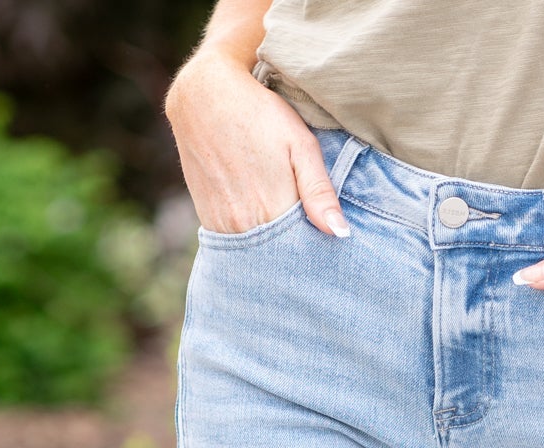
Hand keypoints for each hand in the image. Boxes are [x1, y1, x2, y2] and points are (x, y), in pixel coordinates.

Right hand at [165, 51, 349, 238]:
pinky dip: (250, 238)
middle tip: (303, 232)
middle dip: (293, 252)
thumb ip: (320, 191)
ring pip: (255, 253)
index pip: (301, 252)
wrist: (203, 94)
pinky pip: (234, 243)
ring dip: (270, 247)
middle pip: (278, 257)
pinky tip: (258, 219)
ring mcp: (223, 225)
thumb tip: (340, 234)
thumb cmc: (259, 114)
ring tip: (279, 221)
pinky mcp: (207, 219)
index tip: (322, 241)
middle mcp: (245, 225)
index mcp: (274, 210)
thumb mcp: (300, 145)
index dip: (314, 249)